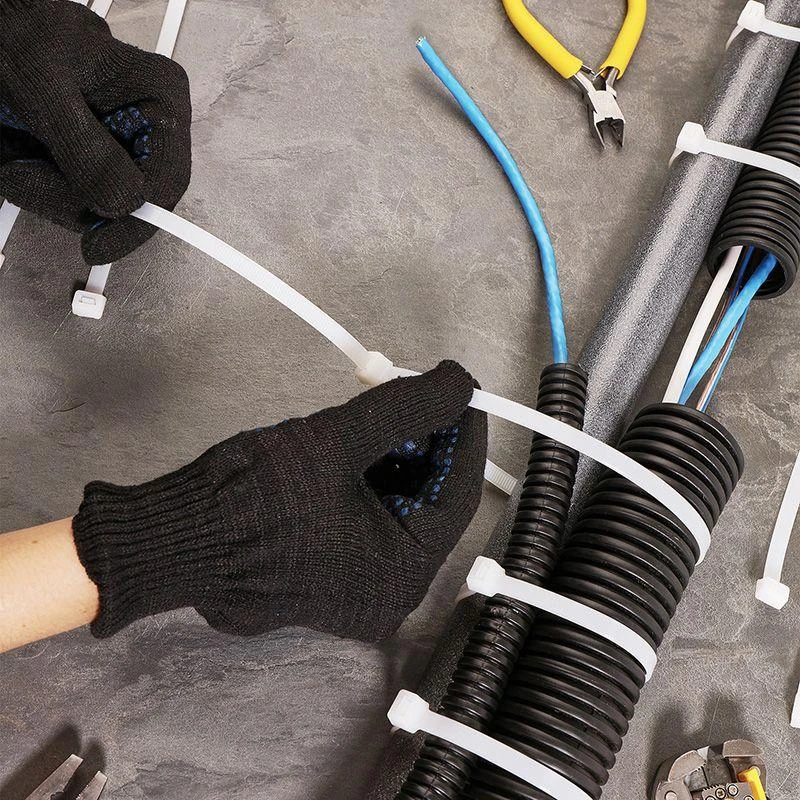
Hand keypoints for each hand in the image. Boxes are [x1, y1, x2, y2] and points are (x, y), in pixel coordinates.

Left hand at [0, 0, 191, 263]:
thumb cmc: (16, 31)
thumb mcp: (45, 87)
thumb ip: (85, 147)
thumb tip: (124, 201)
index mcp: (160, 102)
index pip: (167, 183)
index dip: (135, 223)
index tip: (97, 247)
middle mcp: (147, 129)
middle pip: (127, 201)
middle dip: (68, 197)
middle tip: (21, 170)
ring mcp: (118, 148)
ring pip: (93, 206)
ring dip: (41, 189)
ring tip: (12, 150)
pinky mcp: (90, 160)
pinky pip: (69, 197)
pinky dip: (33, 183)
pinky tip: (16, 153)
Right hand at [72, 362, 487, 641]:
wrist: (175, 536)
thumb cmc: (247, 503)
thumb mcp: (338, 441)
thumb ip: (406, 409)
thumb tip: (458, 385)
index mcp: (401, 574)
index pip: (459, 493)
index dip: (463, 434)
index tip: (459, 393)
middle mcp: (386, 594)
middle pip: (431, 502)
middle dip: (423, 442)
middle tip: (410, 394)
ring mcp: (356, 590)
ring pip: (400, 510)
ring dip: (395, 457)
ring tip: (375, 415)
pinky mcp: (331, 577)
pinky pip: (371, 523)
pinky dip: (370, 482)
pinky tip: (356, 447)